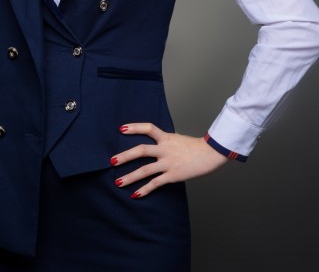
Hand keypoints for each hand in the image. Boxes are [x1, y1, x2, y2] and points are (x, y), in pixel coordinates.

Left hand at [110, 123, 228, 198]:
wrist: (210, 154)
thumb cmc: (194, 147)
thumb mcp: (176, 139)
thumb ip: (163, 141)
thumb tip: (153, 143)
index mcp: (166, 137)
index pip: (148, 128)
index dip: (134, 127)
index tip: (121, 129)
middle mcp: (165, 149)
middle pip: (141, 150)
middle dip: (125, 156)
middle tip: (112, 161)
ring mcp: (168, 162)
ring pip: (145, 170)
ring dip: (130, 177)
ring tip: (118, 182)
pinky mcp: (173, 175)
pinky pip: (156, 183)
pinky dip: (144, 190)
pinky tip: (135, 194)